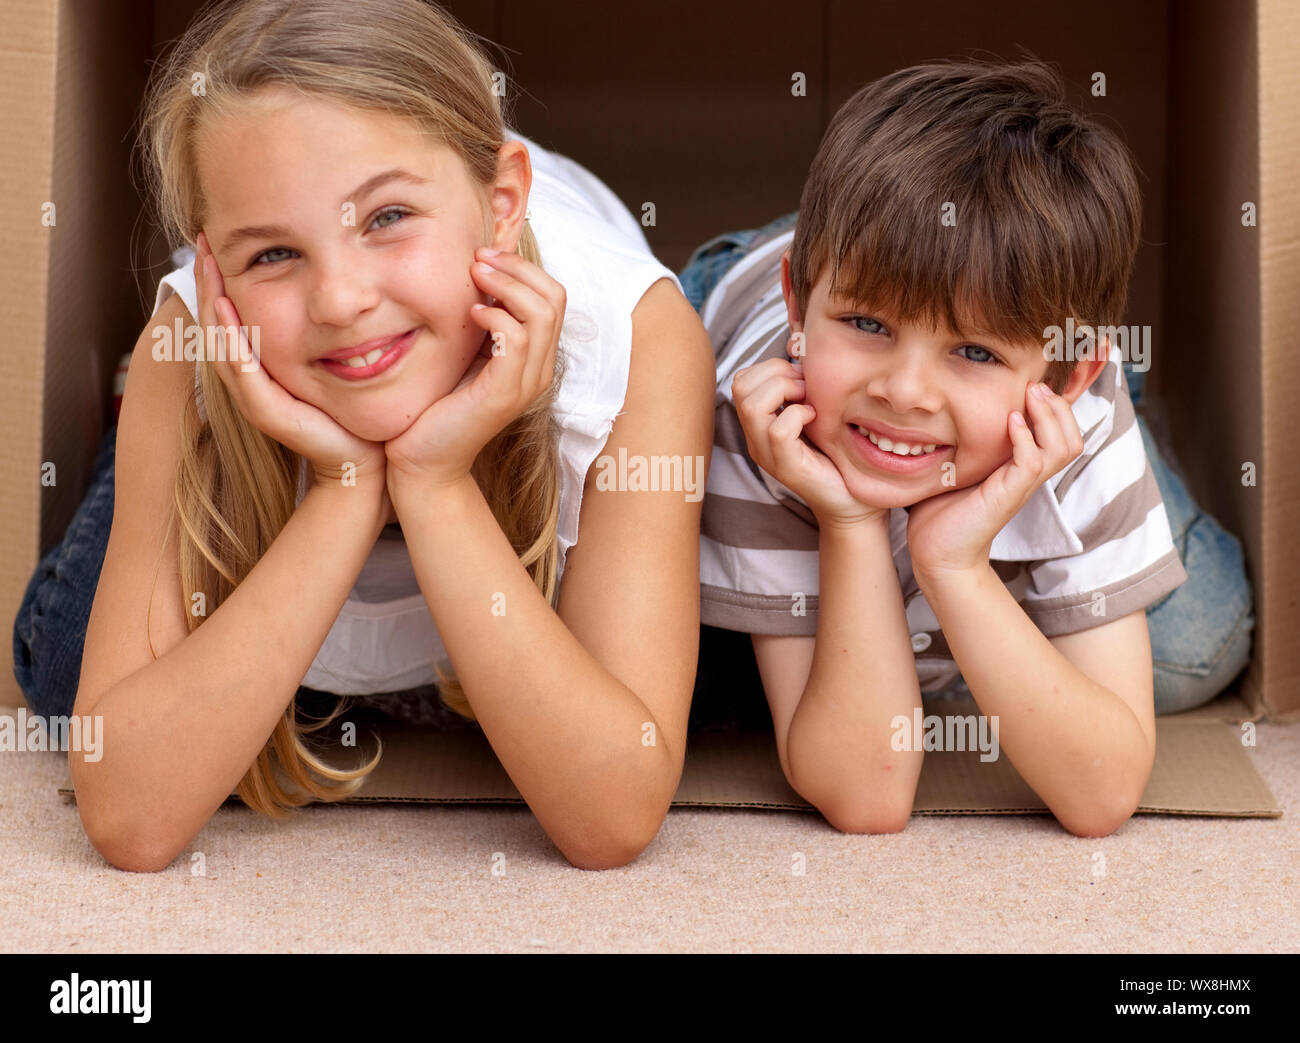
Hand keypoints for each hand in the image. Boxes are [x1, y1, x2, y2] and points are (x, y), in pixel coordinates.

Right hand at [194, 232, 389, 506]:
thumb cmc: (352, 411)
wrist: (363, 461)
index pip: (232, 315)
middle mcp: (250, 379)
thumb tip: (340, 289)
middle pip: (217, 322)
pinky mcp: (268, 412)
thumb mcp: (335, 361)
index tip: (218, 238)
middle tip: (204, 239)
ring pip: (221, 341)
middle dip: (208, 280)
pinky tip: (226, 308)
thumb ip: (326, 332)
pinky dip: (231, 338)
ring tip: (205, 263)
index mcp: (261, 365)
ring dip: (211, 301)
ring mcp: (255, 396)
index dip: (222, 279)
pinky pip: (242, 369)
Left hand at [384, 246, 563, 494]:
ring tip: (474, 277)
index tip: (484, 257)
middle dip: (518, 268)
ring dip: (507, 285)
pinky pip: (517, 340)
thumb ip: (480, 323)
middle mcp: (539, 369)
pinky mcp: (503, 394)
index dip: (523, 268)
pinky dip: (496, 316)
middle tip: (478, 259)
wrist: (423, 459)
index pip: (554, 296)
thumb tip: (474, 273)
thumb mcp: (465, 353)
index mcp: (535, 357)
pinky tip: (470, 312)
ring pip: (542, 314)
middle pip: (556, 298)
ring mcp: (525, 383)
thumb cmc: (437, 405)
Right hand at [732, 356, 883, 527]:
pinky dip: (799, 415)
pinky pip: (778, 429)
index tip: (802, 380)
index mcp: (759, 425)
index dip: (771, 367)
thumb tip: (802, 354)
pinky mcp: (787, 467)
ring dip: (785, 391)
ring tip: (809, 402)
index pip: (741, 378)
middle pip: (740, 385)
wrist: (854, 502)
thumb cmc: (838, 455)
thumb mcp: (816, 415)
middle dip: (776, 374)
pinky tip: (816, 420)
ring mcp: (768, 454)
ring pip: (752, 404)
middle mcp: (756, 438)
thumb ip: (803, 390)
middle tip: (806, 389)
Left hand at [906, 381, 1083, 579]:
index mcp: (1021, 467)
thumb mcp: (957, 466)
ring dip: (1049, 416)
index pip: (1060, 433)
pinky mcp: (1008, 495)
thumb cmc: (942, 510)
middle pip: (1072, 437)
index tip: (1033, 382)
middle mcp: (1028, 476)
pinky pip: (1033, 462)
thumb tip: (946, 407)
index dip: (1055, 407)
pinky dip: (1026, 437)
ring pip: (1063, 447)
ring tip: (1031, 396)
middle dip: (1059, 406)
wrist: (937, 552)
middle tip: (1036, 385)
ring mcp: (1021, 486)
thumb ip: (963, 440)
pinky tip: (1010, 421)